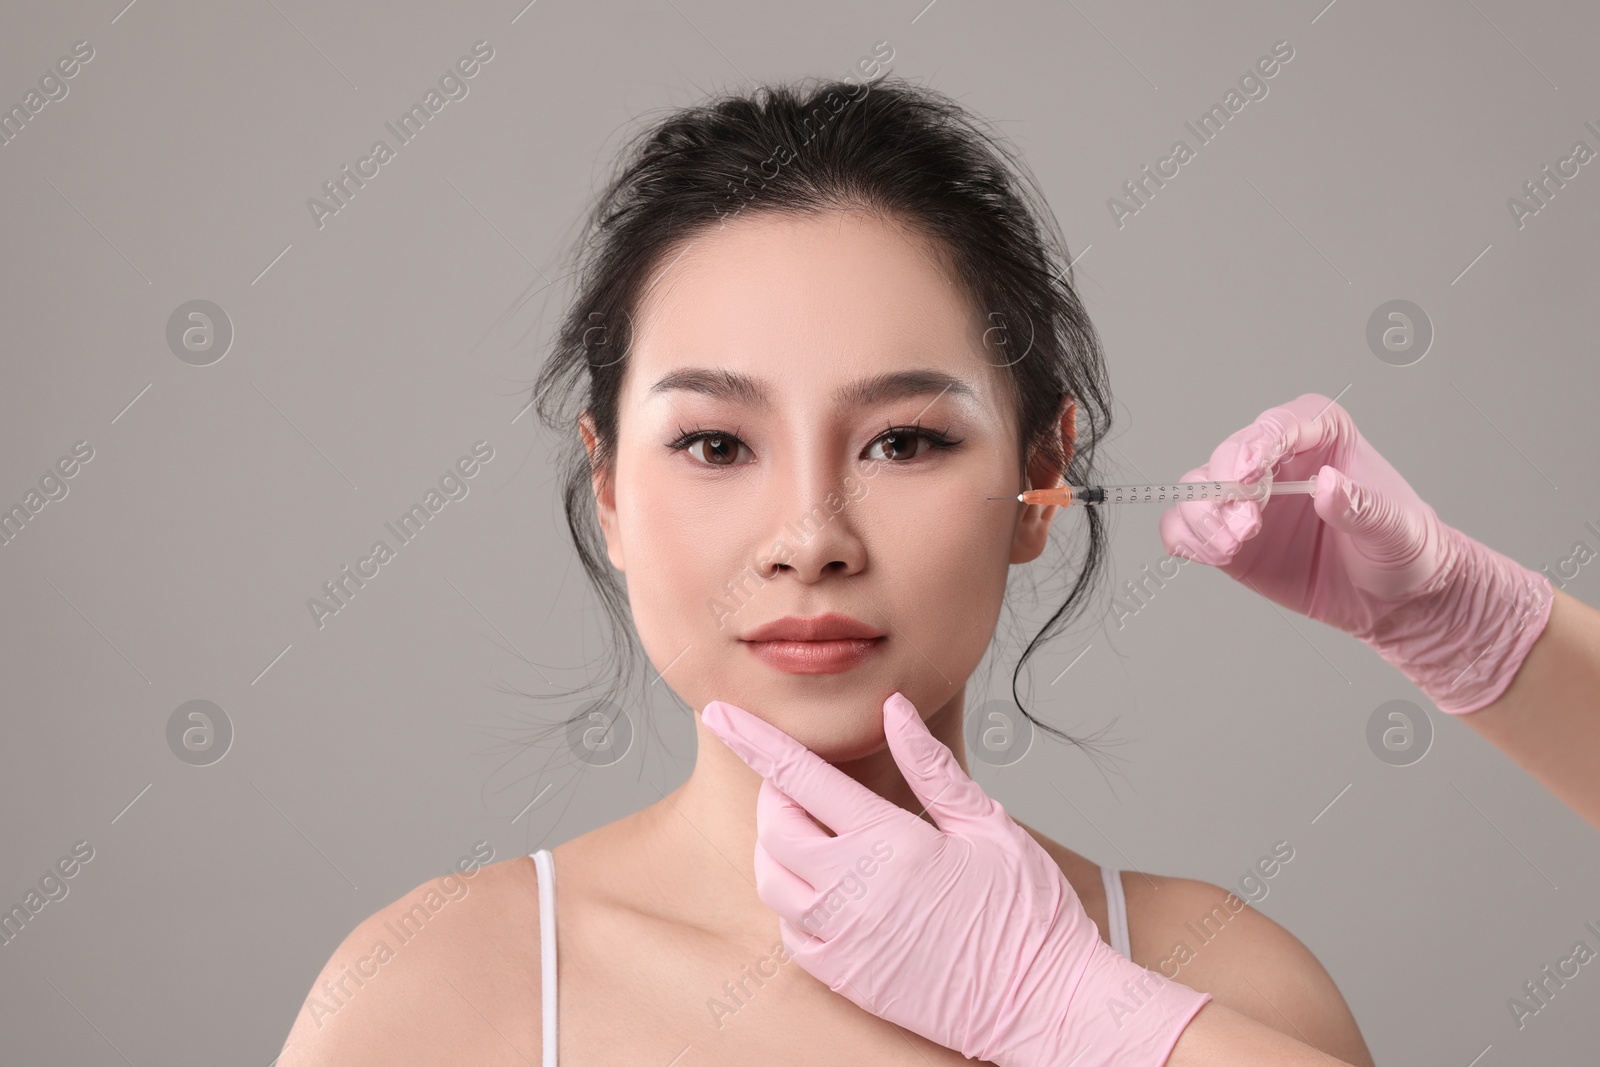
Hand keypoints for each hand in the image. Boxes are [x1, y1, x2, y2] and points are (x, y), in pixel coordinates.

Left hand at [700, 691, 1210, 1066]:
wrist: (1044, 1005)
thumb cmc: (1028, 915)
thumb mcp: (987, 825)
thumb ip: (931, 766)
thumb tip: (895, 711)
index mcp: (891, 843)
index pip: (801, 777)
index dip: (754, 740)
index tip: (721, 715)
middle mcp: (855, 892)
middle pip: (773, 829)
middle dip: (775, 796)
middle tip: (801, 787)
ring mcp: (845, 940)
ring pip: (772, 882)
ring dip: (778, 849)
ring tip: (814, 835)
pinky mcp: (845, 979)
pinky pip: (791, 933)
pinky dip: (794, 903)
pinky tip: (828, 890)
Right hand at [1158, 392, 1553, 712]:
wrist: (1396, 597)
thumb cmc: (1404, 548)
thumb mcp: (1397, 527)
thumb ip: (1362, 506)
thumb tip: (1327, 484)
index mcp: (1320, 434)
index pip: (1278, 425)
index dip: (1255, 443)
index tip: (1245, 472)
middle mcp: (1275, 459)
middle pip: (1227, 457)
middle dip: (1226, 491)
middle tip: (1244, 527)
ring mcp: (1247, 498)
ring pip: (1198, 490)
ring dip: (1204, 518)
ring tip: (1230, 548)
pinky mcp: (1227, 535)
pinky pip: (1186, 528)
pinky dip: (1189, 539)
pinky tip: (1213, 555)